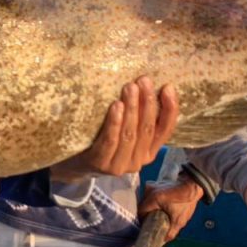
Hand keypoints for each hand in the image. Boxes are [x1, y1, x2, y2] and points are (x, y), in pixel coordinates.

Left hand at [52, 77, 178, 179]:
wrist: (77, 165)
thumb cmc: (104, 142)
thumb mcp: (126, 132)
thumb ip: (138, 118)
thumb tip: (146, 86)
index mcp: (150, 151)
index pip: (165, 130)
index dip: (170, 109)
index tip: (168, 87)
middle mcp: (139, 161)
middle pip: (147, 129)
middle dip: (147, 102)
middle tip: (143, 81)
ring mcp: (120, 164)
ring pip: (130, 134)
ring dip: (132, 109)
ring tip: (130, 88)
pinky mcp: (102, 163)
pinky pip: (110, 141)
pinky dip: (115, 123)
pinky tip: (116, 106)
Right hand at [139, 176, 202, 240]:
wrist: (192, 186)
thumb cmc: (186, 202)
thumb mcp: (179, 221)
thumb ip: (170, 233)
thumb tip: (162, 241)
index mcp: (153, 198)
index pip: (140, 213)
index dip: (143, 222)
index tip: (148, 227)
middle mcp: (149, 190)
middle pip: (142, 207)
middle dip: (147, 215)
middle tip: (154, 222)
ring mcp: (150, 186)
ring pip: (145, 202)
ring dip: (150, 209)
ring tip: (158, 214)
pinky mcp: (153, 184)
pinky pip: (149, 197)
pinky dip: (152, 202)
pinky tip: (160, 206)